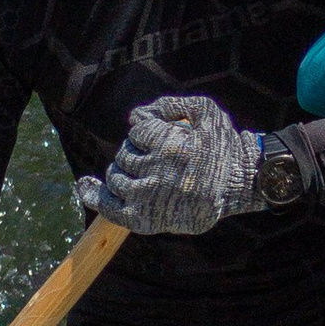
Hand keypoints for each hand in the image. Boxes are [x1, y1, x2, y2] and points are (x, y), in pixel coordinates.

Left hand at [80, 91, 263, 236]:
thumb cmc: (222, 146)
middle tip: (154, 157)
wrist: (239, 184)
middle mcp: (157, 171)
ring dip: (121, 171)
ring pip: (116, 178)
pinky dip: (95, 197)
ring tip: (138, 172)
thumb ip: (169, 106)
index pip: (138, 131)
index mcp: (170, 145)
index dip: (147, 132)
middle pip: (125, 154)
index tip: (161, 138)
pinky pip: (111, 208)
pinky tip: (85, 188)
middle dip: (135, 151)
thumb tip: (134, 116)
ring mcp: (149, 197)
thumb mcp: (205, 111)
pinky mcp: (146, 219)